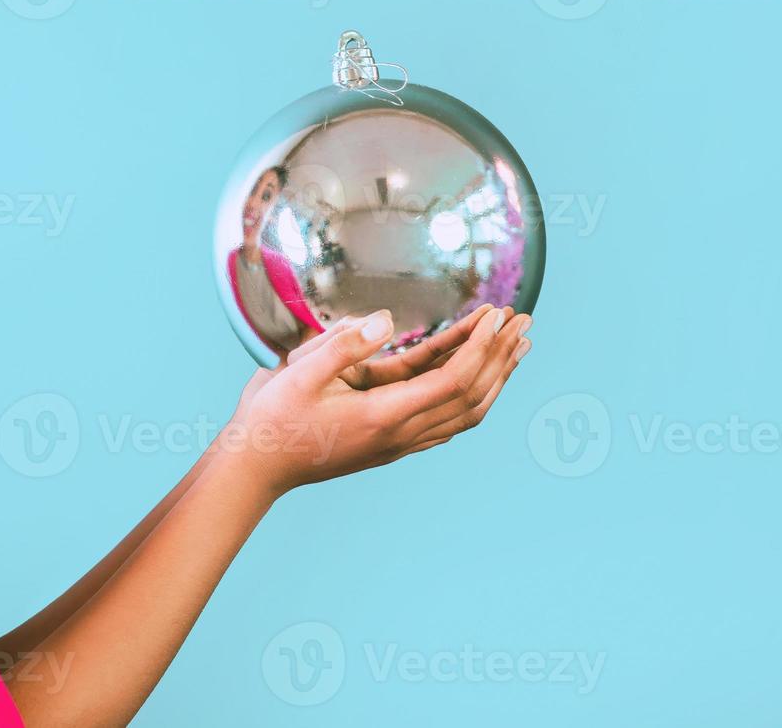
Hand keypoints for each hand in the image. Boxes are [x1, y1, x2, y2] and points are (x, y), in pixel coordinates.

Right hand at [219, 305, 530, 498]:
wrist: (258, 467)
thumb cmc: (273, 418)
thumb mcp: (300, 372)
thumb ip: (344, 344)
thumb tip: (385, 319)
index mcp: (383, 415)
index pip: (453, 379)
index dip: (481, 346)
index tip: (497, 315)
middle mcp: (400, 434)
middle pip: (471, 396)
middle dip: (501, 357)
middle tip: (523, 321)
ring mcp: (399, 442)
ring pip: (465, 412)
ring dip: (494, 377)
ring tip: (515, 346)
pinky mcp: (391, 441)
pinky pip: (446, 419)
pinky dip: (471, 394)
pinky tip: (477, 377)